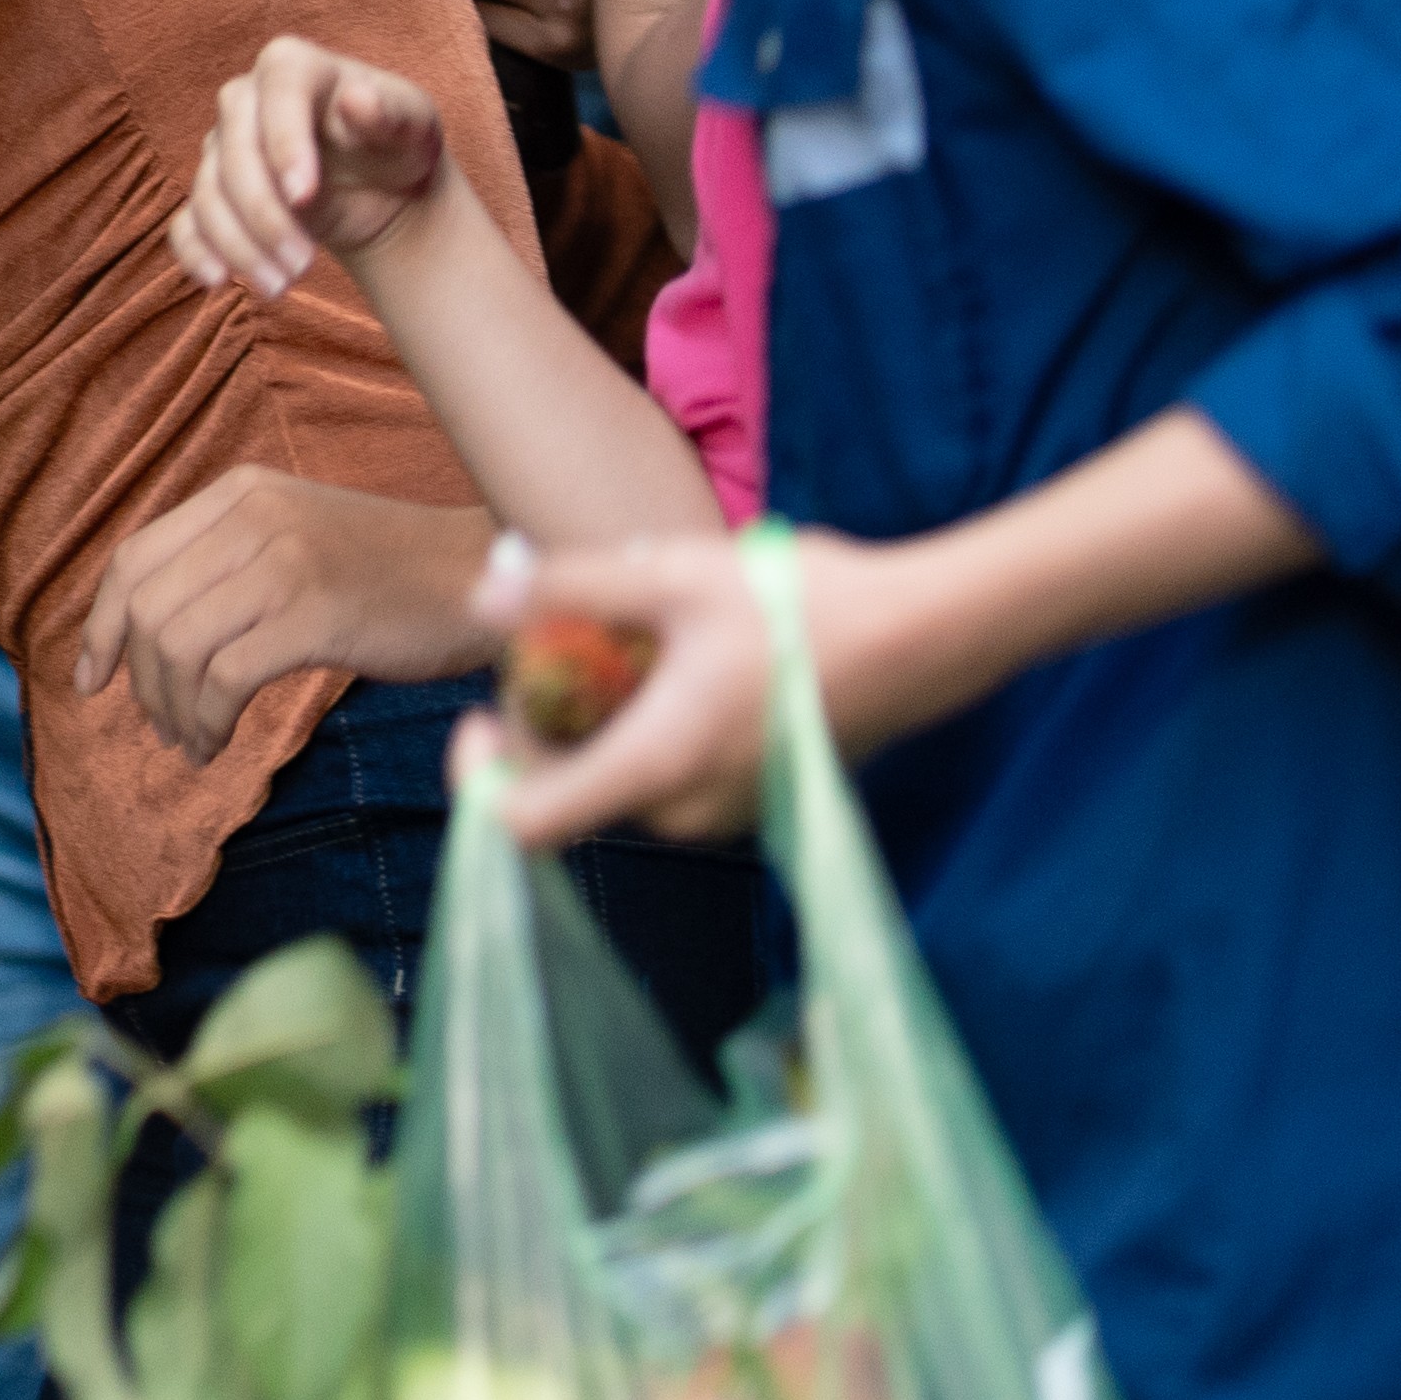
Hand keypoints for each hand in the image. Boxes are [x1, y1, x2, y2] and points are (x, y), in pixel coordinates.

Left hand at [77, 479, 502, 758]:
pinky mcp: (316, 612)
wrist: (478, 573)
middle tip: (164, 726)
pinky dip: (207, 720)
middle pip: (147, 609)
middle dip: (141, 682)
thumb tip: (145, 633)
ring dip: (173, 709)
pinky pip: (224, 678)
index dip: (101, 626)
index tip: (93, 680)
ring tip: (194, 740)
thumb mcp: (294, 536)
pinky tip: (219, 741)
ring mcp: (285, 560)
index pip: (133, 559)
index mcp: (239, 492)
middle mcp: (254, 515)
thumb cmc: (387, 572)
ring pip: (177, 645)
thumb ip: (226, 562)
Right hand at [174, 38, 459, 300]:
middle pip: (233, 152)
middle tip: (303, 266)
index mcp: (294, 67)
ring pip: (208, 195)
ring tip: (281, 287)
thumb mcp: (411, 125)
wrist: (383, 190)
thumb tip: (358, 99)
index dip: (283, 143)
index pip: (277, 91)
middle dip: (263, 214)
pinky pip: (187, 223)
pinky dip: (196, 252)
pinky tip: (218, 281)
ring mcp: (223, 148)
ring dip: (240, 247)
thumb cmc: (396, 145)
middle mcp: (246, 100)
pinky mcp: (213, 193)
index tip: (304, 196)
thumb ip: (389, 112)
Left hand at [461, 529, 782, 848]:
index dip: (480, 775)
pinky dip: (647, 730)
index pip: (522, 822)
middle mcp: (681, 811)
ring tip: (632, 639)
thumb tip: (481, 600)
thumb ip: (569, 589)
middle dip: (543, 719)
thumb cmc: (801, 606)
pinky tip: (680, 662)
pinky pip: (666, 779)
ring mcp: (721, 816)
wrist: (920, 640)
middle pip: (564, 791)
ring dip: (598, 719)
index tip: (480, 710)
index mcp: (654, 765)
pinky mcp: (751, 804)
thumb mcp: (672, 577)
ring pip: (616, 780)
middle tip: (562, 635)